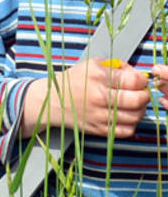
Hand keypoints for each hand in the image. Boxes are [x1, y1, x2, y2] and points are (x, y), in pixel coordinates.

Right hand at [20, 57, 151, 138]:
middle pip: (137, 99)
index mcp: (98, 76)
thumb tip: (138, 75)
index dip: (142, 80)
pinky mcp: (98, 129)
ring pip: (134, 116)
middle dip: (144, 95)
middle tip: (140, 93)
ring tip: (132, 105)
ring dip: (139, 110)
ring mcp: (99, 115)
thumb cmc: (72, 81)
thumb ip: (117, 66)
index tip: (139, 81)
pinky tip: (124, 117)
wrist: (51, 101)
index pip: (134, 80)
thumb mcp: (92, 65)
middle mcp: (99, 96)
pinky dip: (130, 124)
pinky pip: (125, 131)